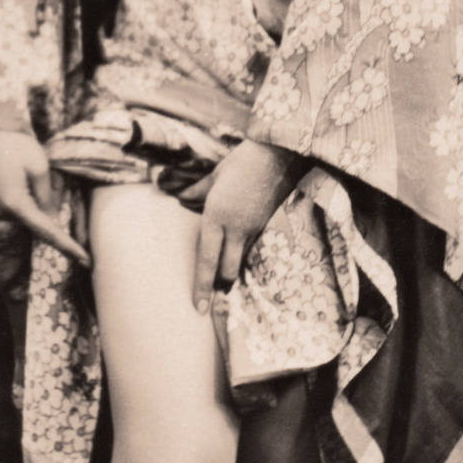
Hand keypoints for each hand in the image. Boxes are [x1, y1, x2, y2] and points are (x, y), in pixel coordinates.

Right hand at [0, 127, 90, 267]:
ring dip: (41, 209)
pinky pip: (18, 211)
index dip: (68, 246)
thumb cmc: (17, 145)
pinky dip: (31, 205)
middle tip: (66, 209)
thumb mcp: (40, 170)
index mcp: (14, 205)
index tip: (85, 260)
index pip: (47, 231)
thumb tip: (52, 220)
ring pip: (28, 218)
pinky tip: (31, 185)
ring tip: (37, 181)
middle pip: (36, 226)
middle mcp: (0, 212)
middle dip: (54, 222)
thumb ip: (48, 199)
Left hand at [193, 138, 302, 312]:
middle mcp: (235, 228)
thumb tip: (181, 198)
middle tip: (213, 298)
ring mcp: (254, 228)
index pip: (206, 260)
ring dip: (232, 271)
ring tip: (225, 279)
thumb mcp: (215, 175)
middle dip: (220, 287)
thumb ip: (196, 191)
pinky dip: (244, 253)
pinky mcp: (268, 225)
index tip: (198, 308)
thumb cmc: (243, 160)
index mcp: (216, 216)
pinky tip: (240, 252)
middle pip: (227, 270)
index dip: (202, 286)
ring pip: (241, 261)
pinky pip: (252, 247)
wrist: (280, 155)